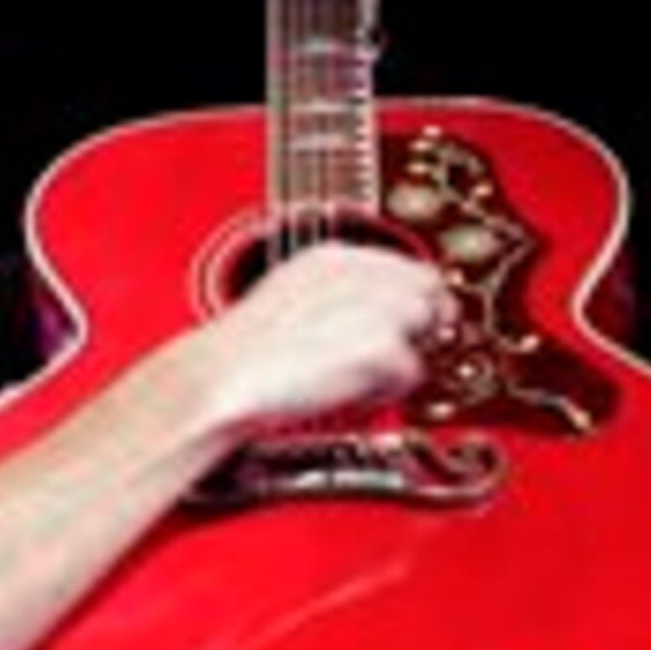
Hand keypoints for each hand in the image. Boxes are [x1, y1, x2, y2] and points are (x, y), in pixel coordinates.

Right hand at [189, 239, 449, 435]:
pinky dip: (384, 392)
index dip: (408, 302)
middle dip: (418, 327)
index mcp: (331, 256)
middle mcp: (361, 273)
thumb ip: (334, 296)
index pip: (406, 268)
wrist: (220, 379)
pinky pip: (412, 377)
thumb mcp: (285, 300)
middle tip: (391, 357)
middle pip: (430, 293)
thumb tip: (372, 313)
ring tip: (353, 378)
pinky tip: (344, 393)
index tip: (403, 327)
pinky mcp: (384, 349)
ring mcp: (377, 310)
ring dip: (402, 360)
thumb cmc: (238, 353)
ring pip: (427, 335)